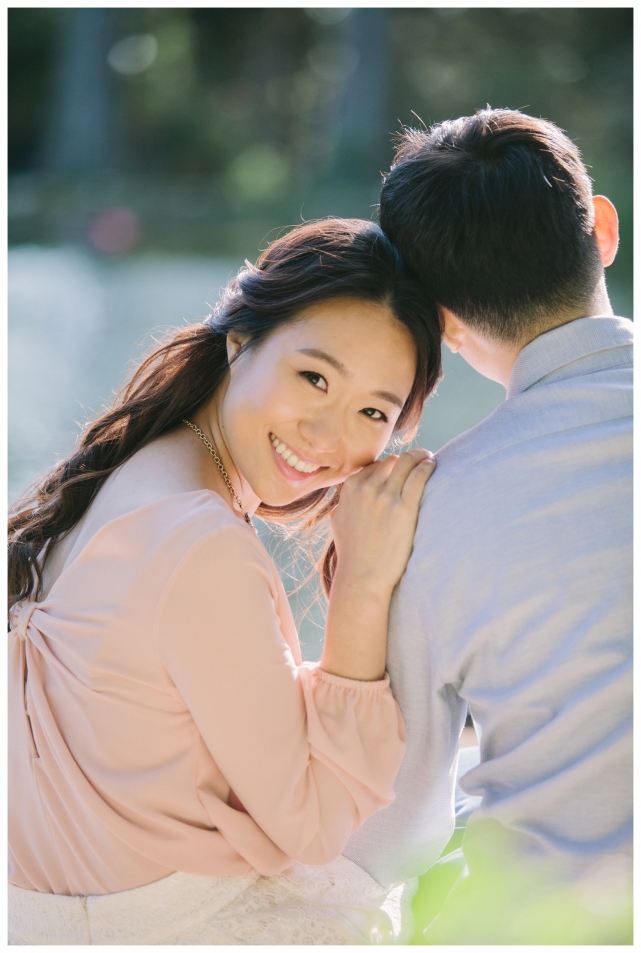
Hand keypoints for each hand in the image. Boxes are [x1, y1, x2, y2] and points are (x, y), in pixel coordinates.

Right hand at [331, 449, 435, 596]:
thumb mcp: (338, 521)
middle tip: (419, 459)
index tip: (401, 467)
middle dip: (406, 458)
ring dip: (419, 457)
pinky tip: (433, 465)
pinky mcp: (404, 508)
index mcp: (350, 489)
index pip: (375, 465)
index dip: (390, 466)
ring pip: (406, 462)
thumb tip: (347, 498)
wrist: (363, 577)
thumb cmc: (352, 553)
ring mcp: (385, 497)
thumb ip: (344, 503)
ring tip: (428, 459)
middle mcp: (366, 488)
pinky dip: (427, 466)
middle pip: (391, 460)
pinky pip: (418, 476)